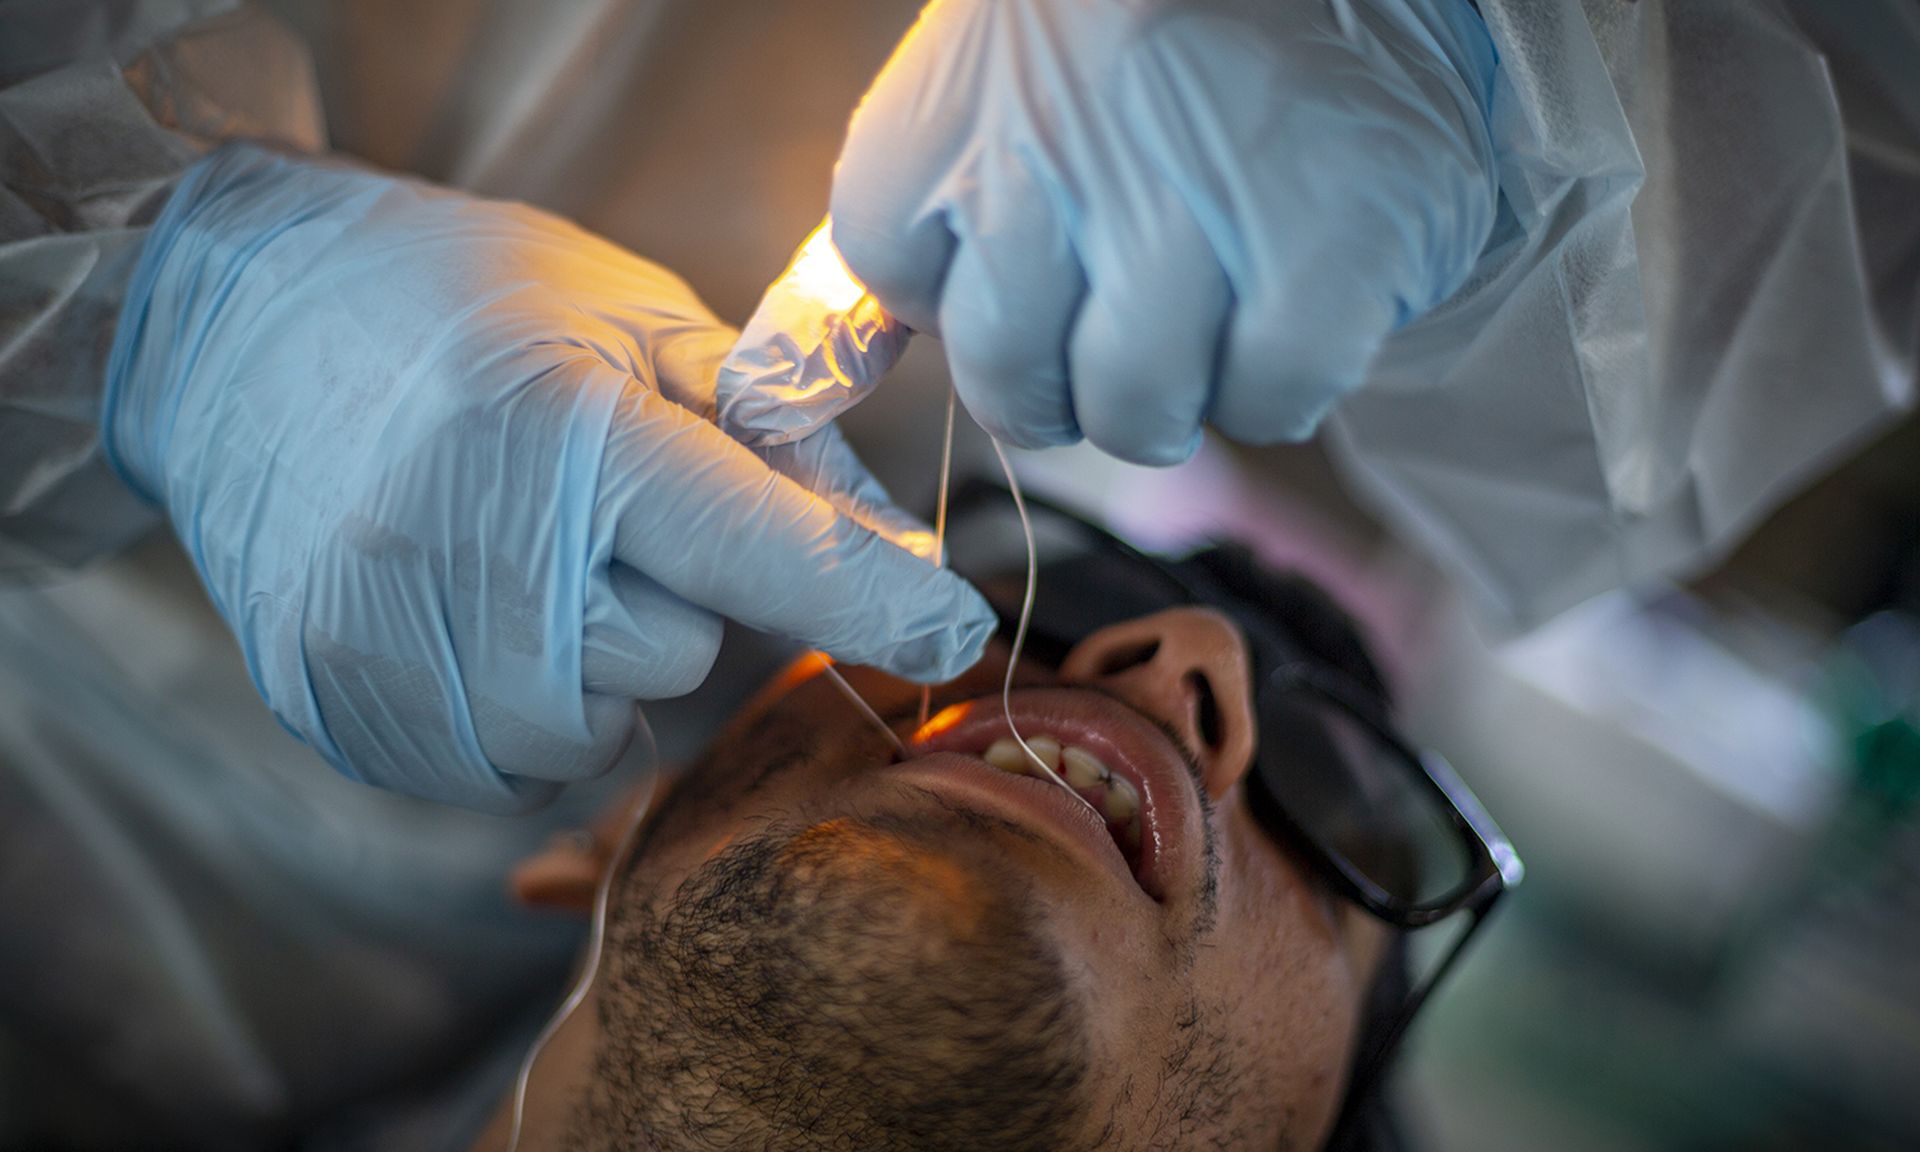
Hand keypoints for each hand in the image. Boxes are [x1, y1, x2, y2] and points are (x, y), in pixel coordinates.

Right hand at [105, 144, 991, 810]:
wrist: (232, 325)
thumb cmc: (458, 301)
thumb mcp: (634, 321)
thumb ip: (774, 438)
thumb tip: (900, 549)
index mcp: (562, 433)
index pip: (763, 551)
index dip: (876, 599)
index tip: (957, 628)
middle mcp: (469, 549)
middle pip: (678, 656)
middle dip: (682, 601)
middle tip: (613, 519)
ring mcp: (387, 641)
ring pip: (590, 729)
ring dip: (599, 667)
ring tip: (535, 563)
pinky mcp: (335, 703)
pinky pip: (497, 764)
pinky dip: (519, 707)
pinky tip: (476, 614)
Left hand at [721, 0, 1499, 463]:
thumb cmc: (1133, 50)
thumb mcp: (984, 101)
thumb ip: (899, 239)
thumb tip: (777, 392)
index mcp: (949, 106)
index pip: (899, 289)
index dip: (974, 297)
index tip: (1040, 250)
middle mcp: (1058, 147)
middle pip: (1013, 381)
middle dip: (1070, 378)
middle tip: (1131, 309)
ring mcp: (1197, 196)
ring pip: (1138, 410)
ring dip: (1176, 391)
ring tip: (1214, 304)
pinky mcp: (1335, 240)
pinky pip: (1269, 398)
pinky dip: (1280, 384)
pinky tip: (1295, 299)